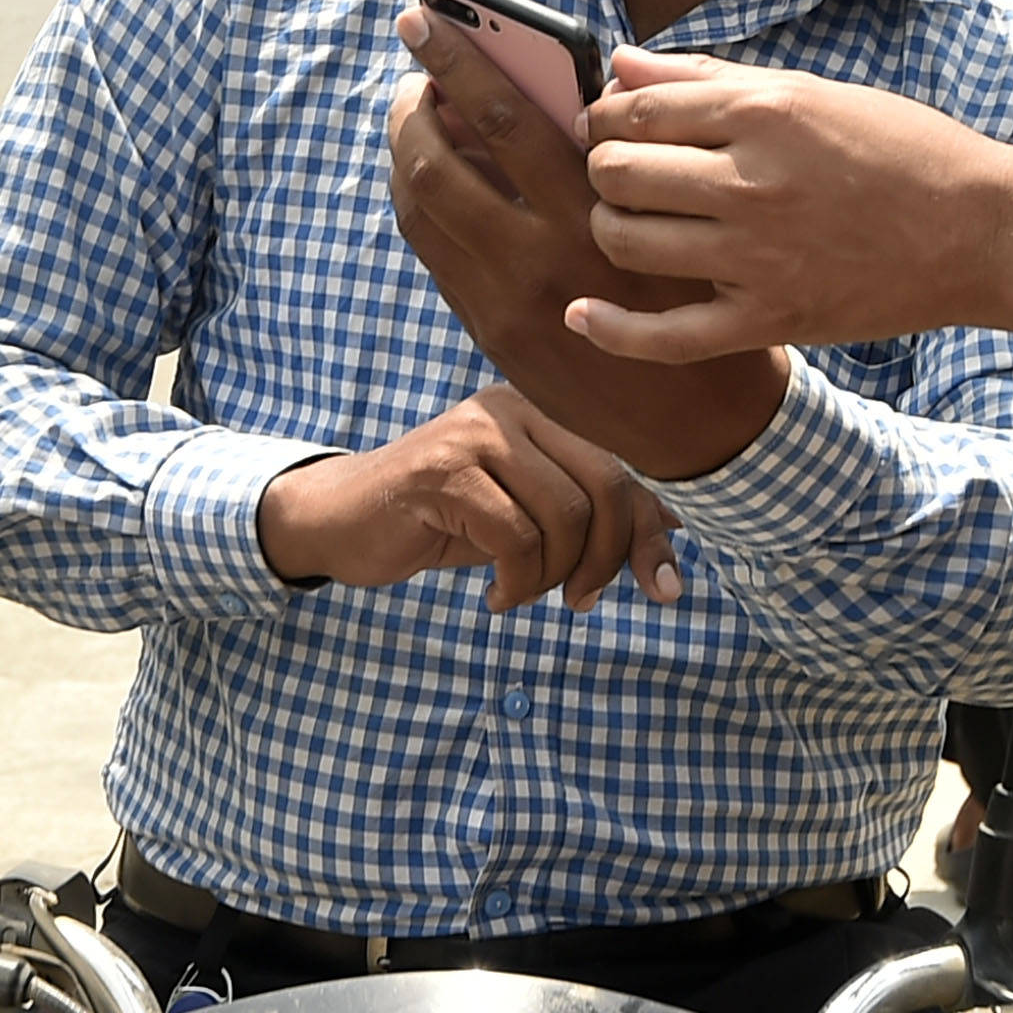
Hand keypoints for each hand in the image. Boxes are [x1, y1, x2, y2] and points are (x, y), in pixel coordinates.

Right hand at [253, 385, 683, 613]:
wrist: (338, 520)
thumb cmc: (439, 521)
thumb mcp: (524, 517)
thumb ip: (589, 513)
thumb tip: (674, 526)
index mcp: (540, 412)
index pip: (624, 470)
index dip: (652, 533)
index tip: (665, 589)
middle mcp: (512, 410)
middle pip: (608, 488)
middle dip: (609, 561)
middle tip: (581, 602)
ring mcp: (476, 435)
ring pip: (565, 517)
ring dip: (552, 578)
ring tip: (519, 593)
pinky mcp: (443, 471)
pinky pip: (515, 538)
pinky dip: (516, 582)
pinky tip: (494, 597)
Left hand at [389, 11, 781, 473]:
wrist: (706, 422)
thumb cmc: (714, 289)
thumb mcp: (699, 209)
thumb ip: (645, 140)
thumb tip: (603, 70)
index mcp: (596, 212)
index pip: (505, 117)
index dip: (457, 61)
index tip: (429, 20)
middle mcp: (542, 257)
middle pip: (439, 161)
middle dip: (413, 99)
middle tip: (415, 60)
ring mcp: (509, 303)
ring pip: (423, 211)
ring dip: (407, 152)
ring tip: (418, 113)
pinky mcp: (496, 337)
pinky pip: (436, 258)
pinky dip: (422, 205)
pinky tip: (433, 178)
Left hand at [566, 49, 1012, 363]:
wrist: (982, 231)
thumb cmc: (904, 151)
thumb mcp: (812, 93)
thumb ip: (711, 79)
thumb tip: (623, 65)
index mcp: (763, 113)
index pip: (634, 110)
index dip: (605, 117)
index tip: (611, 127)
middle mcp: (751, 182)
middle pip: (616, 173)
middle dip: (603, 169)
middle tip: (623, 175)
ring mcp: (756, 257)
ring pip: (626, 242)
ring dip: (612, 229)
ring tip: (635, 223)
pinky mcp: (769, 319)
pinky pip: (664, 336)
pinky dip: (612, 329)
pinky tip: (582, 314)